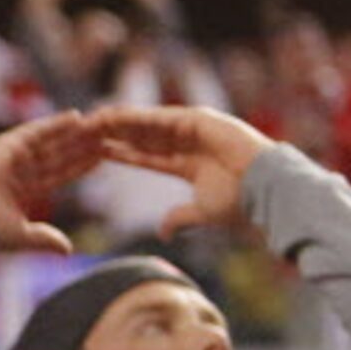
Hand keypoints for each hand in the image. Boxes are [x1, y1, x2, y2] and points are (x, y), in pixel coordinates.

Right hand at [0, 111, 104, 253]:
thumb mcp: (22, 236)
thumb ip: (45, 238)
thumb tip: (68, 250)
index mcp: (23, 189)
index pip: (58, 173)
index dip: (79, 165)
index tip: (101, 157)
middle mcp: (19, 170)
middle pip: (58, 154)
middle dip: (81, 146)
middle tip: (107, 134)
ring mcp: (12, 156)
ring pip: (51, 142)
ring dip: (74, 133)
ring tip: (98, 124)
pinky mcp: (6, 145)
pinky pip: (36, 131)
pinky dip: (56, 124)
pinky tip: (77, 117)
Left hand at [92, 105, 271, 237]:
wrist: (267, 191)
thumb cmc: (242, 204)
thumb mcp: (202, 213)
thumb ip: (180, 219)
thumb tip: (163, 233)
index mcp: (189, 164)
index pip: (146, 157)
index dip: (121, 154)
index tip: (96, 152)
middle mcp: (189, 142)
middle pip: (141, 137)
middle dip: (113, 135)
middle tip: (83, 132)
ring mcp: (194, 128)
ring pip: (145, 124)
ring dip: (116, 122)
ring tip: (87, 120)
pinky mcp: (197, 119)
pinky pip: (156, 117)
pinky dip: (132, 116)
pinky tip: (108, 116)